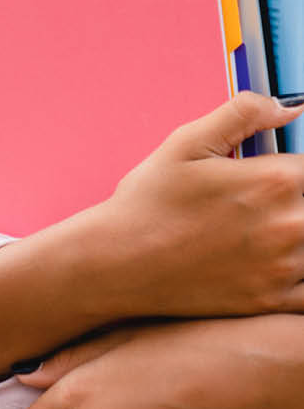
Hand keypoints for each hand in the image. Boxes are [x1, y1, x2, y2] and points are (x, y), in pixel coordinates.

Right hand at [96, 93, 303, 319]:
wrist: (121, 262)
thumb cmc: (149, 202)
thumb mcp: (186, 143)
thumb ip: (243, 114)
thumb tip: (291, 107)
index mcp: (274, 181)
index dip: (292, 167)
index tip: (269, 174)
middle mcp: (289, 226)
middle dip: (291, 197)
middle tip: (250, 201)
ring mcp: (284, 269)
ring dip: (294, 232)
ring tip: (254, 229)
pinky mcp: (273, 301)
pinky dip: (298, 273)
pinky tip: (273, 260)